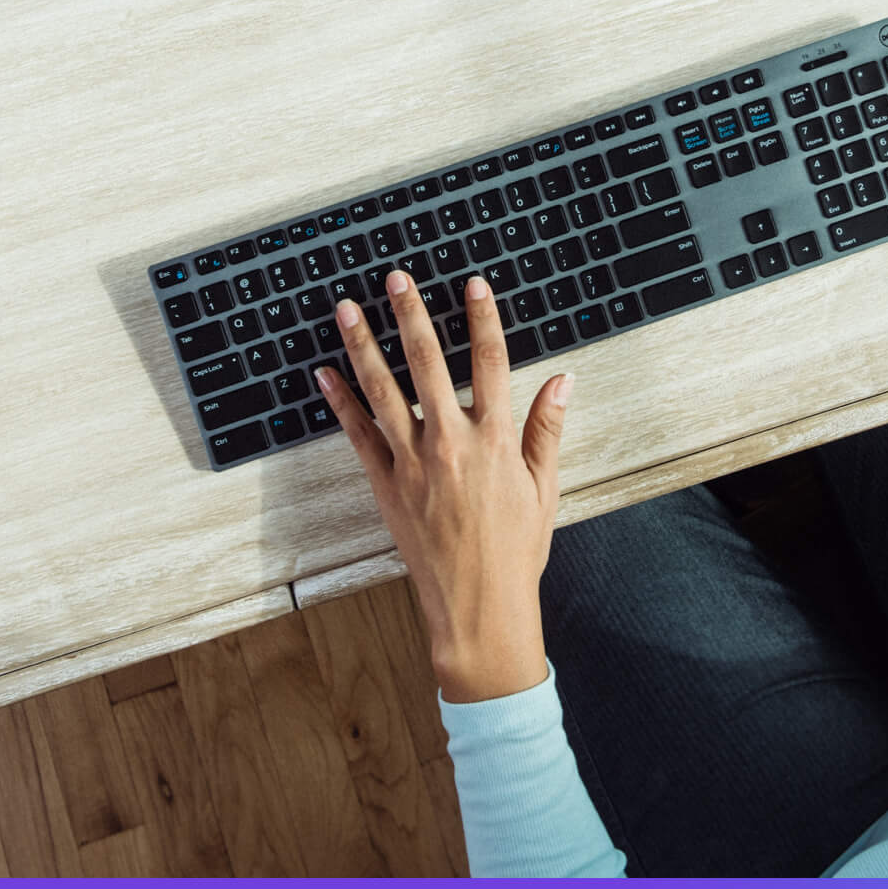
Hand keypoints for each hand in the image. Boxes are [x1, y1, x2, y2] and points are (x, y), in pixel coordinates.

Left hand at [317, 270, 572, 702]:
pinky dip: (340, 401)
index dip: (483, 319)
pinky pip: (359, 434)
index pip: (491, 363)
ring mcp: (414, 464)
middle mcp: (452, 444)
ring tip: (347, 309)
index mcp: (496, 441)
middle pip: (428, 364)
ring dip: (364, 345)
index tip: (473, 285)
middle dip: (412, 316)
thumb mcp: (544, 488)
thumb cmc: (515, 551)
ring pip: (383, 391)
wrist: (478, 609)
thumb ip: (547, 429)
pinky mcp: (386, 486)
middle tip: (397, 279)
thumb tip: (562, 381)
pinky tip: (325, 373)